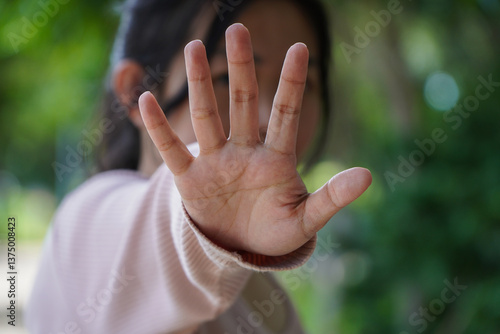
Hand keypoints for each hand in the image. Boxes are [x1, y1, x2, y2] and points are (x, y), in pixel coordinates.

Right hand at [138, 23, 371, 255]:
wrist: (240, 248)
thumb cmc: (275, 232)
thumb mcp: (305, 221)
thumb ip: (332, 198)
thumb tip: (369, 176)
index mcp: (276, 160)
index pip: (285, 114)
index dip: (291, 83)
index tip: (300, 48)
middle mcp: (244, 152)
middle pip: (243, 103)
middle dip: (242, 68)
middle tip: (238, 29)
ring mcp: (215, 162)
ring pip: (207, 116)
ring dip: (201, 83)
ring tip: (195, 46)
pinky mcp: (190, 179)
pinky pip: (169, 150)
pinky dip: (158, 128)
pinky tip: (147, 99)